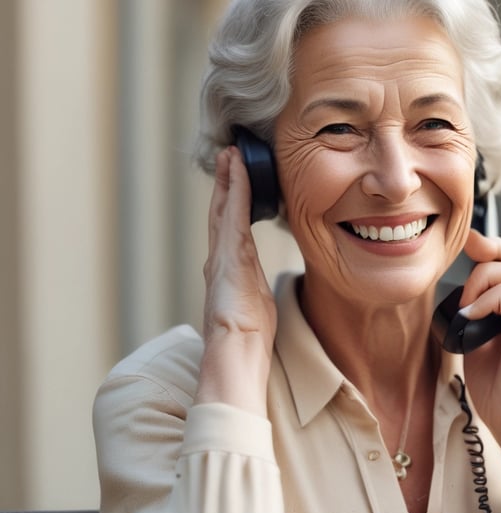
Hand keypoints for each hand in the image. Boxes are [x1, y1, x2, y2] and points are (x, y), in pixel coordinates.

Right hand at [195, 147, 277, 415]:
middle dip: (225, 183)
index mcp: (229, 271)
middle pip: (221, 212)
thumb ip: (255, 291)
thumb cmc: (250, 338)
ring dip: (229, 178)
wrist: (237, 351)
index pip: (229, 229)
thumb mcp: (257, 306)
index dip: (231, 203)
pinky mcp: (228, 253)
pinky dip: (235, 187)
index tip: (236, 180)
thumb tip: (260, 292)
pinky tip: (238, 168)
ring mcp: (222, 255)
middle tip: (229, 155)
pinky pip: (232, 212)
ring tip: (231, 154)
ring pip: (224, 207)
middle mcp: (220, 259)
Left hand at [460, 230, 500, 452]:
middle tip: (469, 248)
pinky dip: (487, 301)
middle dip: (495, 247)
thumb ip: (472, 307)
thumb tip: (459, 284)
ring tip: (465, 305)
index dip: (494, 246)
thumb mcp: (474, 334)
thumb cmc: (492, 381)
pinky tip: (470, 318)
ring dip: (483, 280)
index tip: (467, 240)